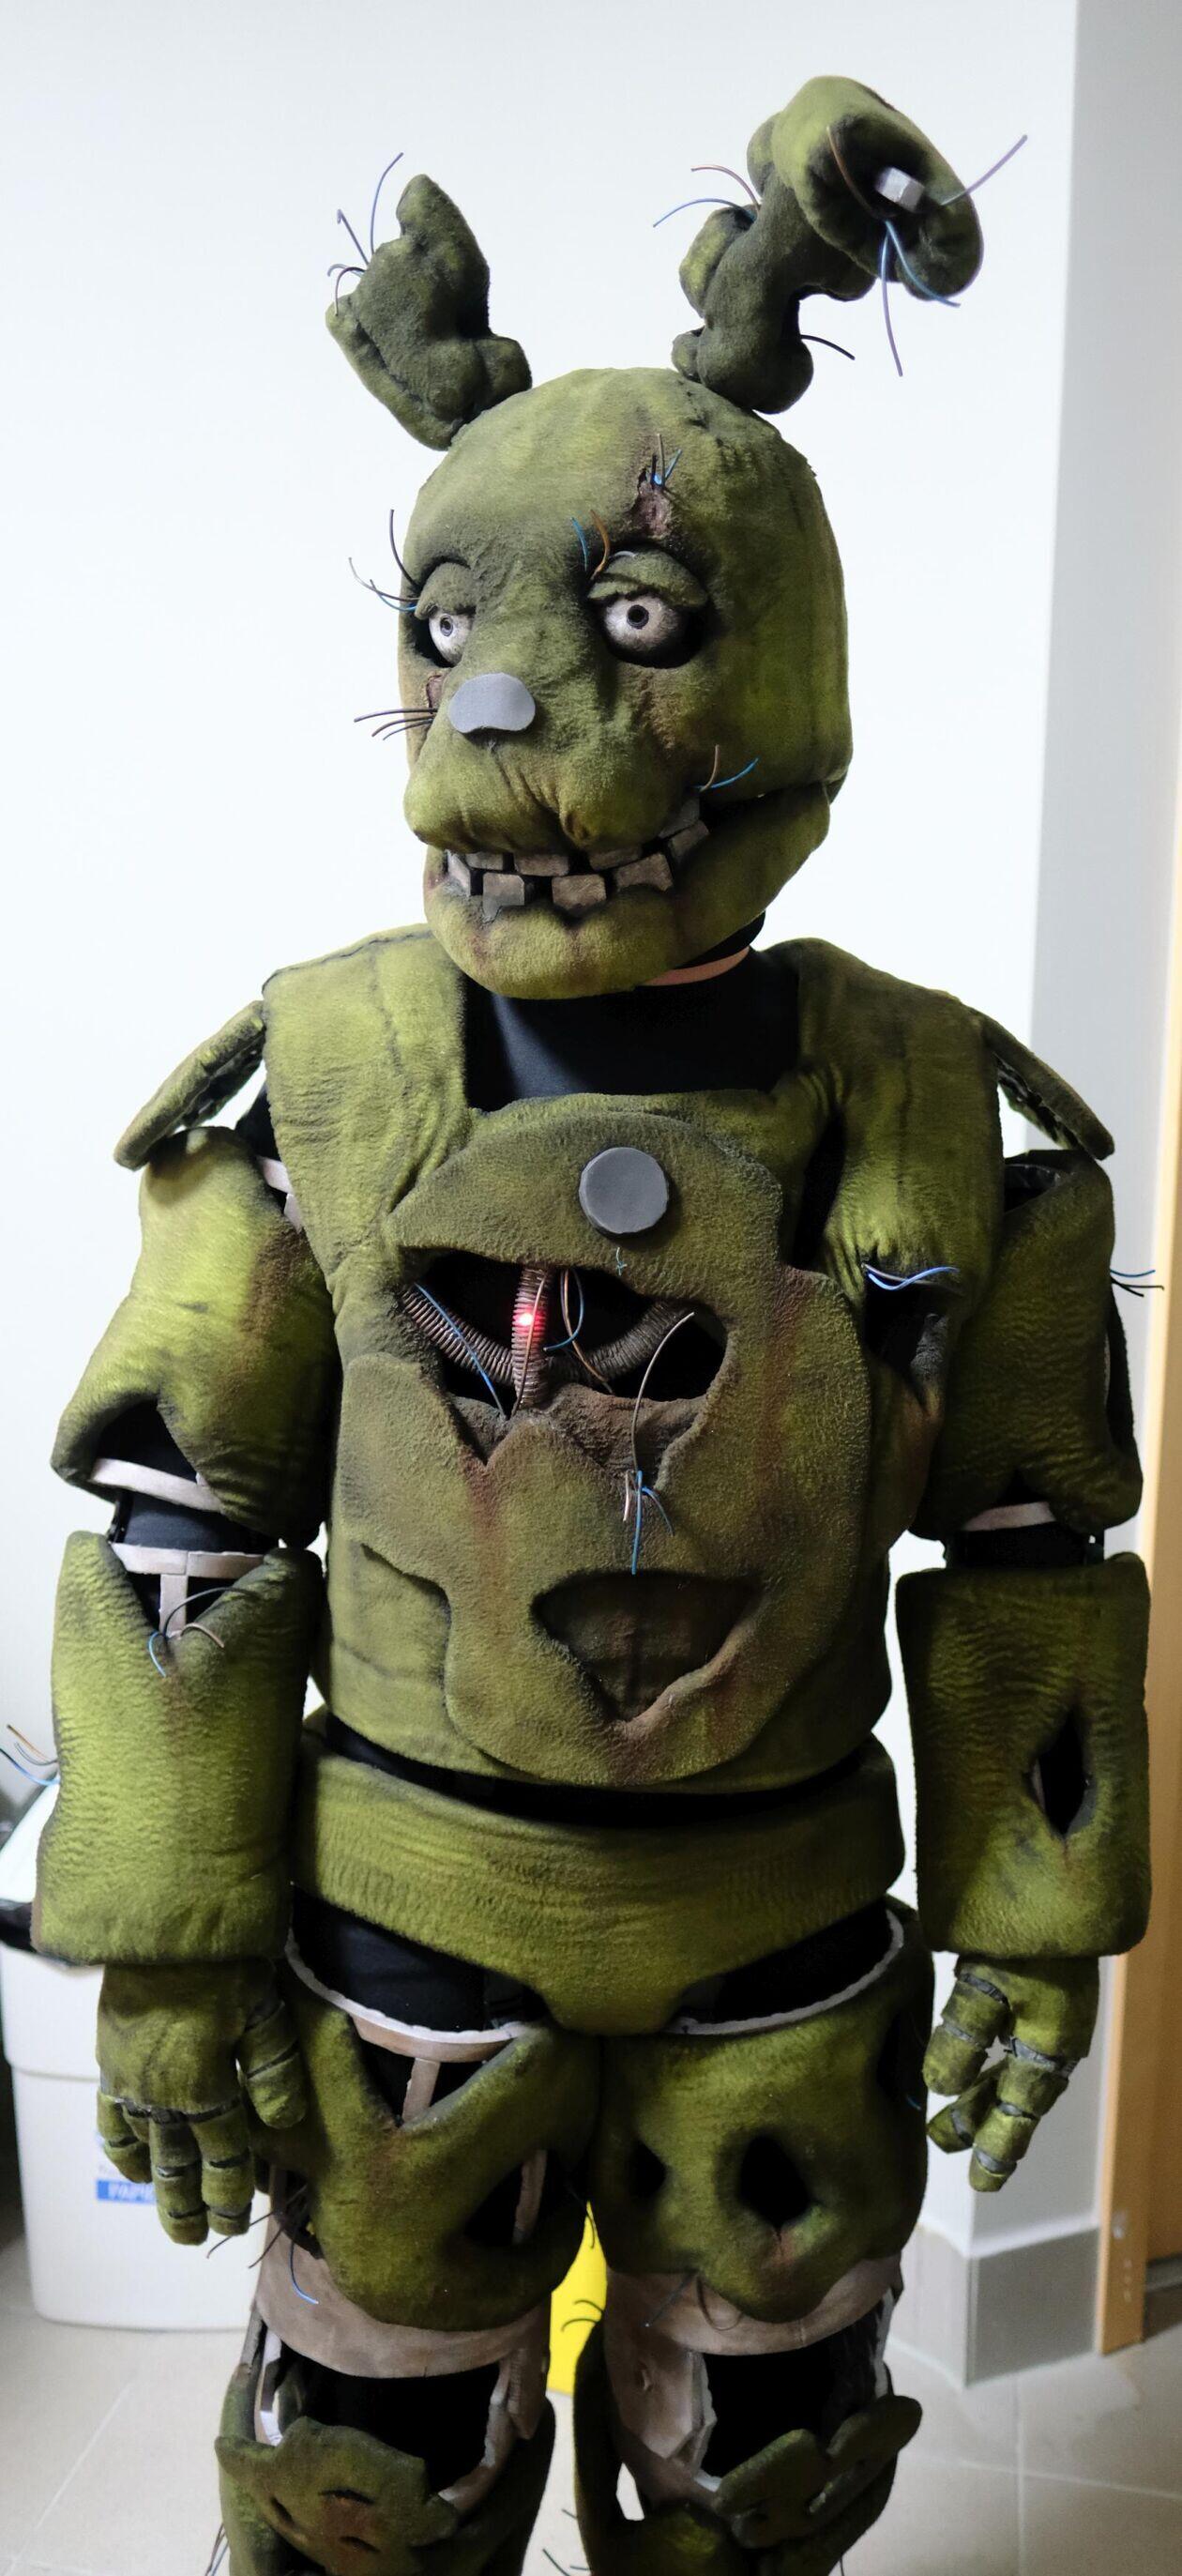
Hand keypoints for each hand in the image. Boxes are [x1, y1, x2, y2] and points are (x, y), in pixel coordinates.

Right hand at [96, 1959, 305, 2244]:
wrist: (162, 1923)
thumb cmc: (225, 1961)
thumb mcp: (264, 2010)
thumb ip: (274, 2070)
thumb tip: (284, 2121)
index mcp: (205, 2089)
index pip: (222, 2157)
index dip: (228, 2194)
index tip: (234, 2224)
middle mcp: (162, 2096)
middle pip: (178, 2164)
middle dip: (188, 2206)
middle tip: (196, 2240)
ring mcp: (130, 2081)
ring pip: (144, 2149)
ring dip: (156, 2184)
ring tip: (167, 2217)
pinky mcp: (110, 2059)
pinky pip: (110, 2117)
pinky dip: (119, 2146)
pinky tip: (128, 2163)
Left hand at [924, 1956, 1098, 2192]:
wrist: (1062, 1883)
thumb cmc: (1024, 1938)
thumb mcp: (986, 1987)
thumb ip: (962, 2036)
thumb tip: (937, 2088)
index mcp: (1048, 2046)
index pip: (1019, 2111)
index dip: (998, 2147)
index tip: (980, 2185)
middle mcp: (1052, 2038)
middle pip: (1014, 2095)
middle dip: (983, 2125)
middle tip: (948, 2151)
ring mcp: (1047, 2014)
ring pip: (1011, 2070)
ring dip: (982, 2095)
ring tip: (946, 2119)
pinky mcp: (1036, 1990)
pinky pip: (1011, 2043)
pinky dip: (988, 2062)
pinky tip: (969, 2065)